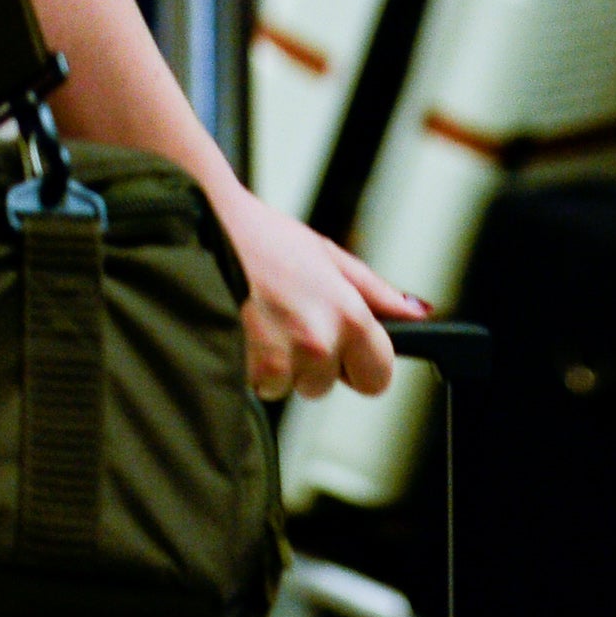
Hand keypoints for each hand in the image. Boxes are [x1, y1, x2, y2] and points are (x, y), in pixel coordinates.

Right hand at [218, 184, 426, 401]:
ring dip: (272, 365)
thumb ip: (375, 292)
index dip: (362, 366)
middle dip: (308, 363)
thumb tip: (416, 312)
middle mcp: (317, 343)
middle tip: (285, 320)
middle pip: (325, 385)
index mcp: (347, 315)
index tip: (346, 354)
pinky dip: (245, 366)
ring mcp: (277, 361)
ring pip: (285, 387)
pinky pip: (252, 386)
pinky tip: (238, 329)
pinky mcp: (239, 372)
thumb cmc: (260, 238)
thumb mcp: (326, 255)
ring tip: (257, 319)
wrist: (199, 228)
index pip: (378, 376)